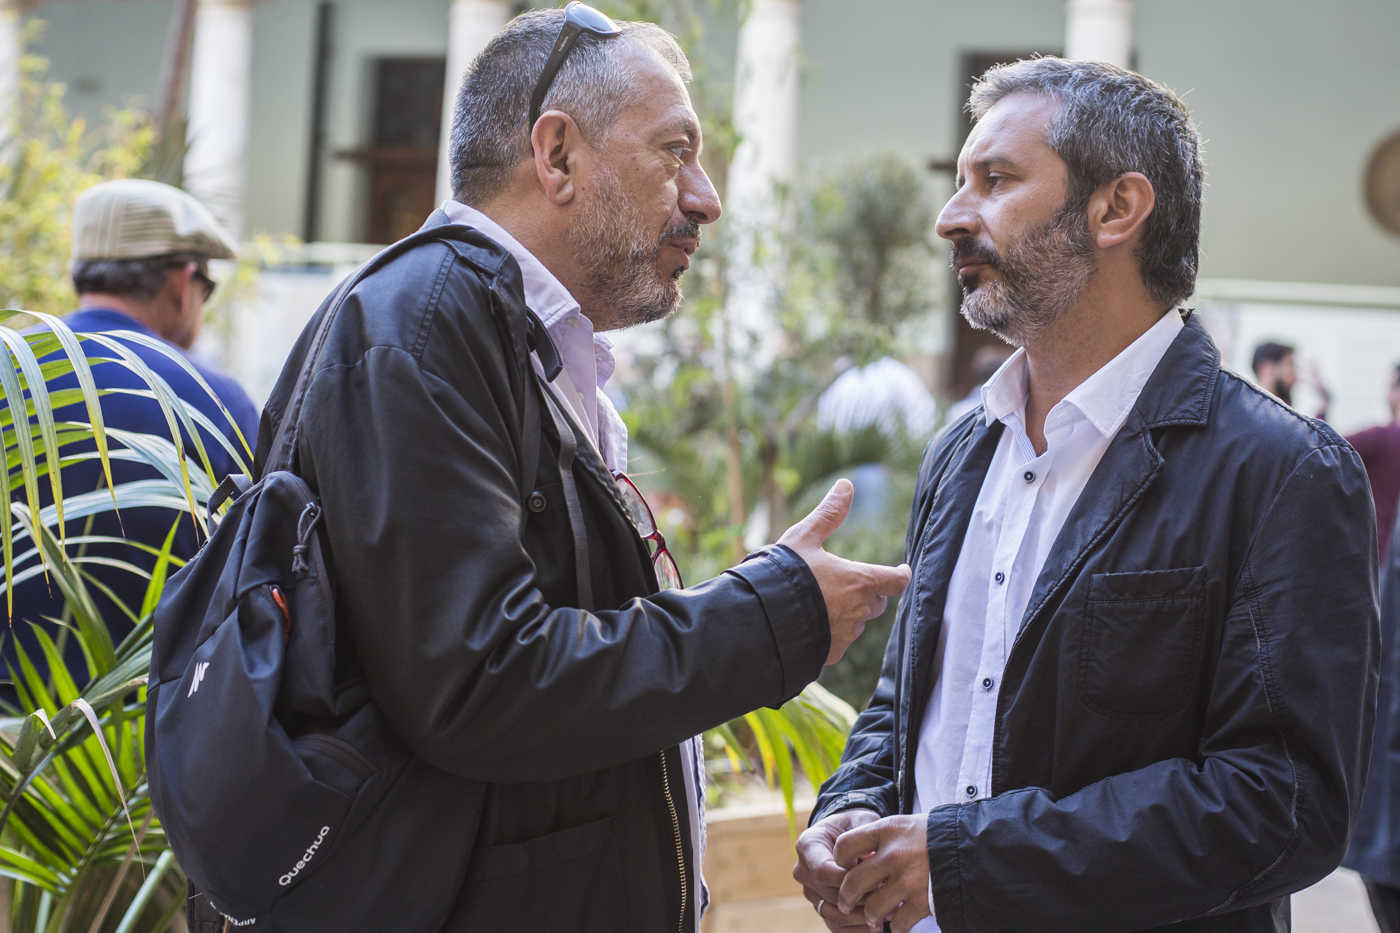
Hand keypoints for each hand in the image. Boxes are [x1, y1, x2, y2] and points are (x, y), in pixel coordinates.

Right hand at [778, 479, 911, 664]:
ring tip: (827, 603)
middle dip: (872, 594)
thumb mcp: (804, 537)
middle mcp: (859, 609)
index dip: (900, 575)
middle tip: (856, 584)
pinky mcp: (831, 652)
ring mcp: (846, 634)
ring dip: (851, 613)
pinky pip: (839, 642)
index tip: (902, 572)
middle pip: (878, 602)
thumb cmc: (785, 574)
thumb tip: (846, 486)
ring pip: (858, 623)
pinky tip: (814, 624)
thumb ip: (828, 514)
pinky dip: (833, 633)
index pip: (896, 580)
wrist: (762, 618)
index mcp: (860, 580)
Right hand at [793, 808, 879, 930]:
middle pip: (830, 895)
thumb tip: (873, 861)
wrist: (846, 835)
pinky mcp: (821, 907)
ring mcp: (811, 892)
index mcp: (807, 846)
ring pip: (834, 914)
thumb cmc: (854, 826)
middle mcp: (803, 871)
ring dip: (862, 917)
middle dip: (862, 898)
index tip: (878, 878)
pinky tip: (877, 926)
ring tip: (889, 913)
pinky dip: (857, 929)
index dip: (849, 879)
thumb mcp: (860, 820)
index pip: (823, 870)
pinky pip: (836, 927)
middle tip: (890, 897)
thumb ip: (864, 836)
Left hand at [835, 814, 932, 932]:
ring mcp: (909, 880)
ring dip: (870, 915)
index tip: (844, 868)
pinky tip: (897, 922)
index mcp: (888, 830)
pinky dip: (895, 926)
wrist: (975, 848)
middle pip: (853, 882)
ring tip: (872, 916)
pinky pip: (898, 923)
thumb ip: (880, 838)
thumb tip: (853, 857)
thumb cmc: (936, 835)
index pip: (844, 846)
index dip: (840, 860)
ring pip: (872, 908)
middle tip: (845, 903)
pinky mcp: (924, 902)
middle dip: (846, 898)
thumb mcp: (906, 825)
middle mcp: (895, 854)